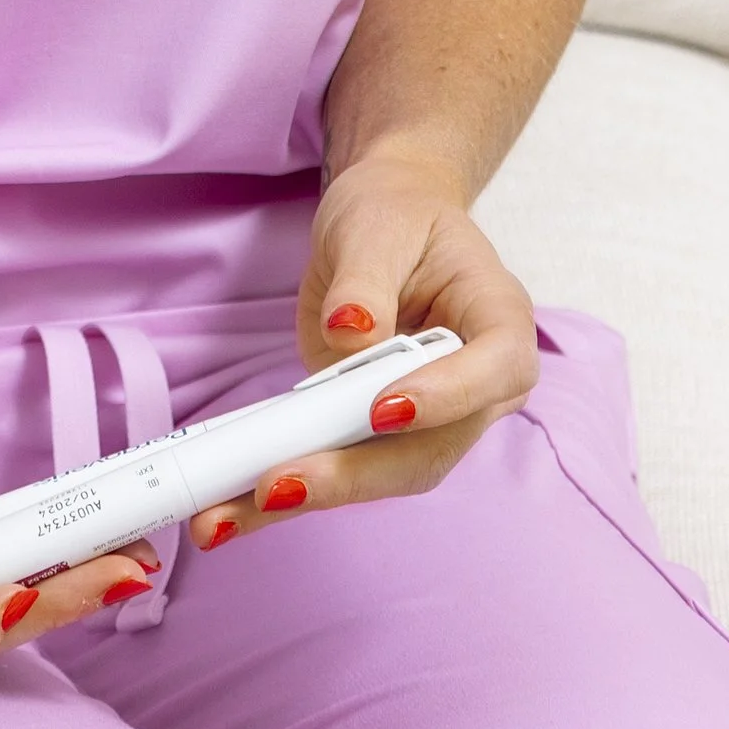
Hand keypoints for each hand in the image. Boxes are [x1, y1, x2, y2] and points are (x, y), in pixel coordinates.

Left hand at [185, 148, 537, 556]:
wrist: (382, 223)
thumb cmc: (394, 212)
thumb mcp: (376, 224)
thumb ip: (366, 279)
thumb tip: (351, 335)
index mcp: (499, 323)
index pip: (492, 371)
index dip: (444, 399)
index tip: (381, 408)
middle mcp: (477, 389)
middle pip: (428, 450)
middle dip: (352, 474)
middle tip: (277, 485)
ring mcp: (430, 422)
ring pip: (381, 476)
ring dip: (308, 497)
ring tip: (229, 515)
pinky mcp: (379, 436)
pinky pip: (343, 469)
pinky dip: (288, 488)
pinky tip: (231, 510)